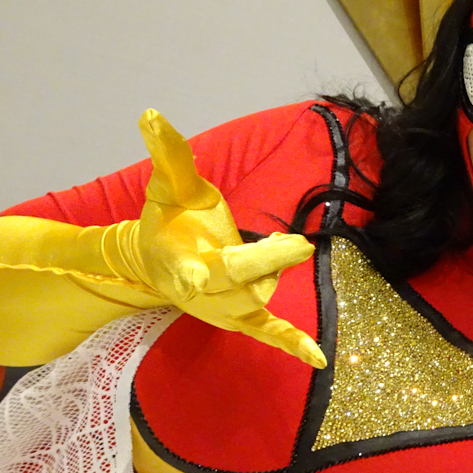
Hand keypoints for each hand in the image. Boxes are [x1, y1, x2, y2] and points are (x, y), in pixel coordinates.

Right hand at [124, 110, 324, 367]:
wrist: (155, 264)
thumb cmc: (167, 222)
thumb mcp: (167, 187)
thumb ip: (168, 157)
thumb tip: (153, 115)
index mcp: (179, 260)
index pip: (194, 267)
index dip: (205, 270)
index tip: (207, 271)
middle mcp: (201, 292)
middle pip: (241, 281)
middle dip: (268, 261)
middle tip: (298, 242)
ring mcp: (222, 309)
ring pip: (261, 296)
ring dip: (274, 271)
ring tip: (281, 243)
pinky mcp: (240, 319)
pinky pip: (268, 334)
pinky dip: (292, 344)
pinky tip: (319, 357)